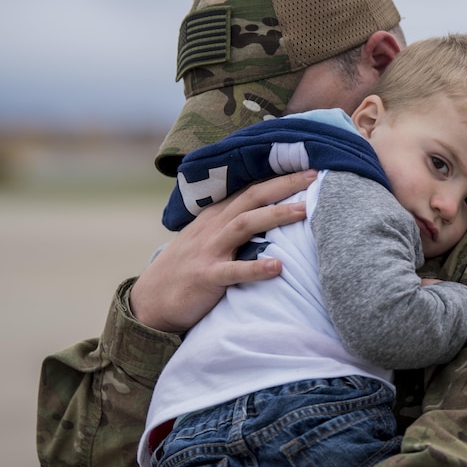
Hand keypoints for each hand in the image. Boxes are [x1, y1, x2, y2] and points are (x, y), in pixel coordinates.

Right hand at [131, 171, 316, 331]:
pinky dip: (256, 269)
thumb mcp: (207, 238)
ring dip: (276, 215)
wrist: (151, 301)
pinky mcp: (207, 277)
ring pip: (244, 225)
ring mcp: (209, 251)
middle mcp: (213, 227)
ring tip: (305, 211)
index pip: (249, 188)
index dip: (277, 176)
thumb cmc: (188, 268)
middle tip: (315, 176)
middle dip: (284, 185)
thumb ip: (232, 224)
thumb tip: (267, 211)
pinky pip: (233, 271)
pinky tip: (279, 267)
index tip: (307, 165)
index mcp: (215, 216)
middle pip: (251, 197)